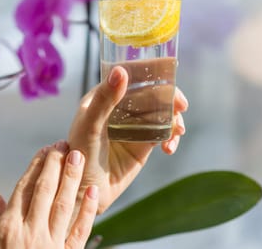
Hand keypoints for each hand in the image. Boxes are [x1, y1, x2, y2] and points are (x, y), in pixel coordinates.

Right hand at [0, 141, 98, 248]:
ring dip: (71, 179)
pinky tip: (93, 192)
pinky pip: (79, 232)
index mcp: (8, 227)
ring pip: (63, 204)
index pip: (25, 188)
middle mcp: (30, 232)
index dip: (37, 166)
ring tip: (78, 156)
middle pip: (45, 190)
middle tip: (64, 143)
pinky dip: (88, 211)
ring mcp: (49, 244)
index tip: (46, 149)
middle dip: (55, 164)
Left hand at [68, 66, 188, 213]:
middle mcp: (120, 107)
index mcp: (103, 96)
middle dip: (169, 97)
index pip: (130, 75)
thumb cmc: (81, 155)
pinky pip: (164, 134)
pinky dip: (172, 138)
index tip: (169, 72)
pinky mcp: (144, 143)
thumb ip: (105, 99)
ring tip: (178, 131)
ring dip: (174, 118)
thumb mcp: (91, 124)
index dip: (151, 71)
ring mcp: (134, 125)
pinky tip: (169, 148)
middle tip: (181, 105)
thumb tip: (121, 71)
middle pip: (151, 92)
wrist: (87, 191)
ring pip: (161, 112)